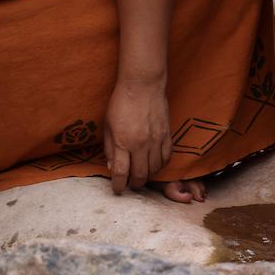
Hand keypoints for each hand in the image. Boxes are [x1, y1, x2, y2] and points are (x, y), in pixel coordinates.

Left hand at [104, 78, 171, 194]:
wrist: (142, 85)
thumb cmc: (120, 103)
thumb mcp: (107, 126)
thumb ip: (109, 148)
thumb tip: (112, 167)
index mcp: (123, 142)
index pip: (121, 173)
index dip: (118, 185)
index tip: (117, 189)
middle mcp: (140, 144)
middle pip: (141, 175)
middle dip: (135, 185)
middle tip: (131, 185)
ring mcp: (156, 140)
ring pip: (155, 169)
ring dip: (148, 176)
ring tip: (142, 175)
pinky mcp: (167, 135)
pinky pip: (166, 157)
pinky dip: (161, 165)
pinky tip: (154, 164)